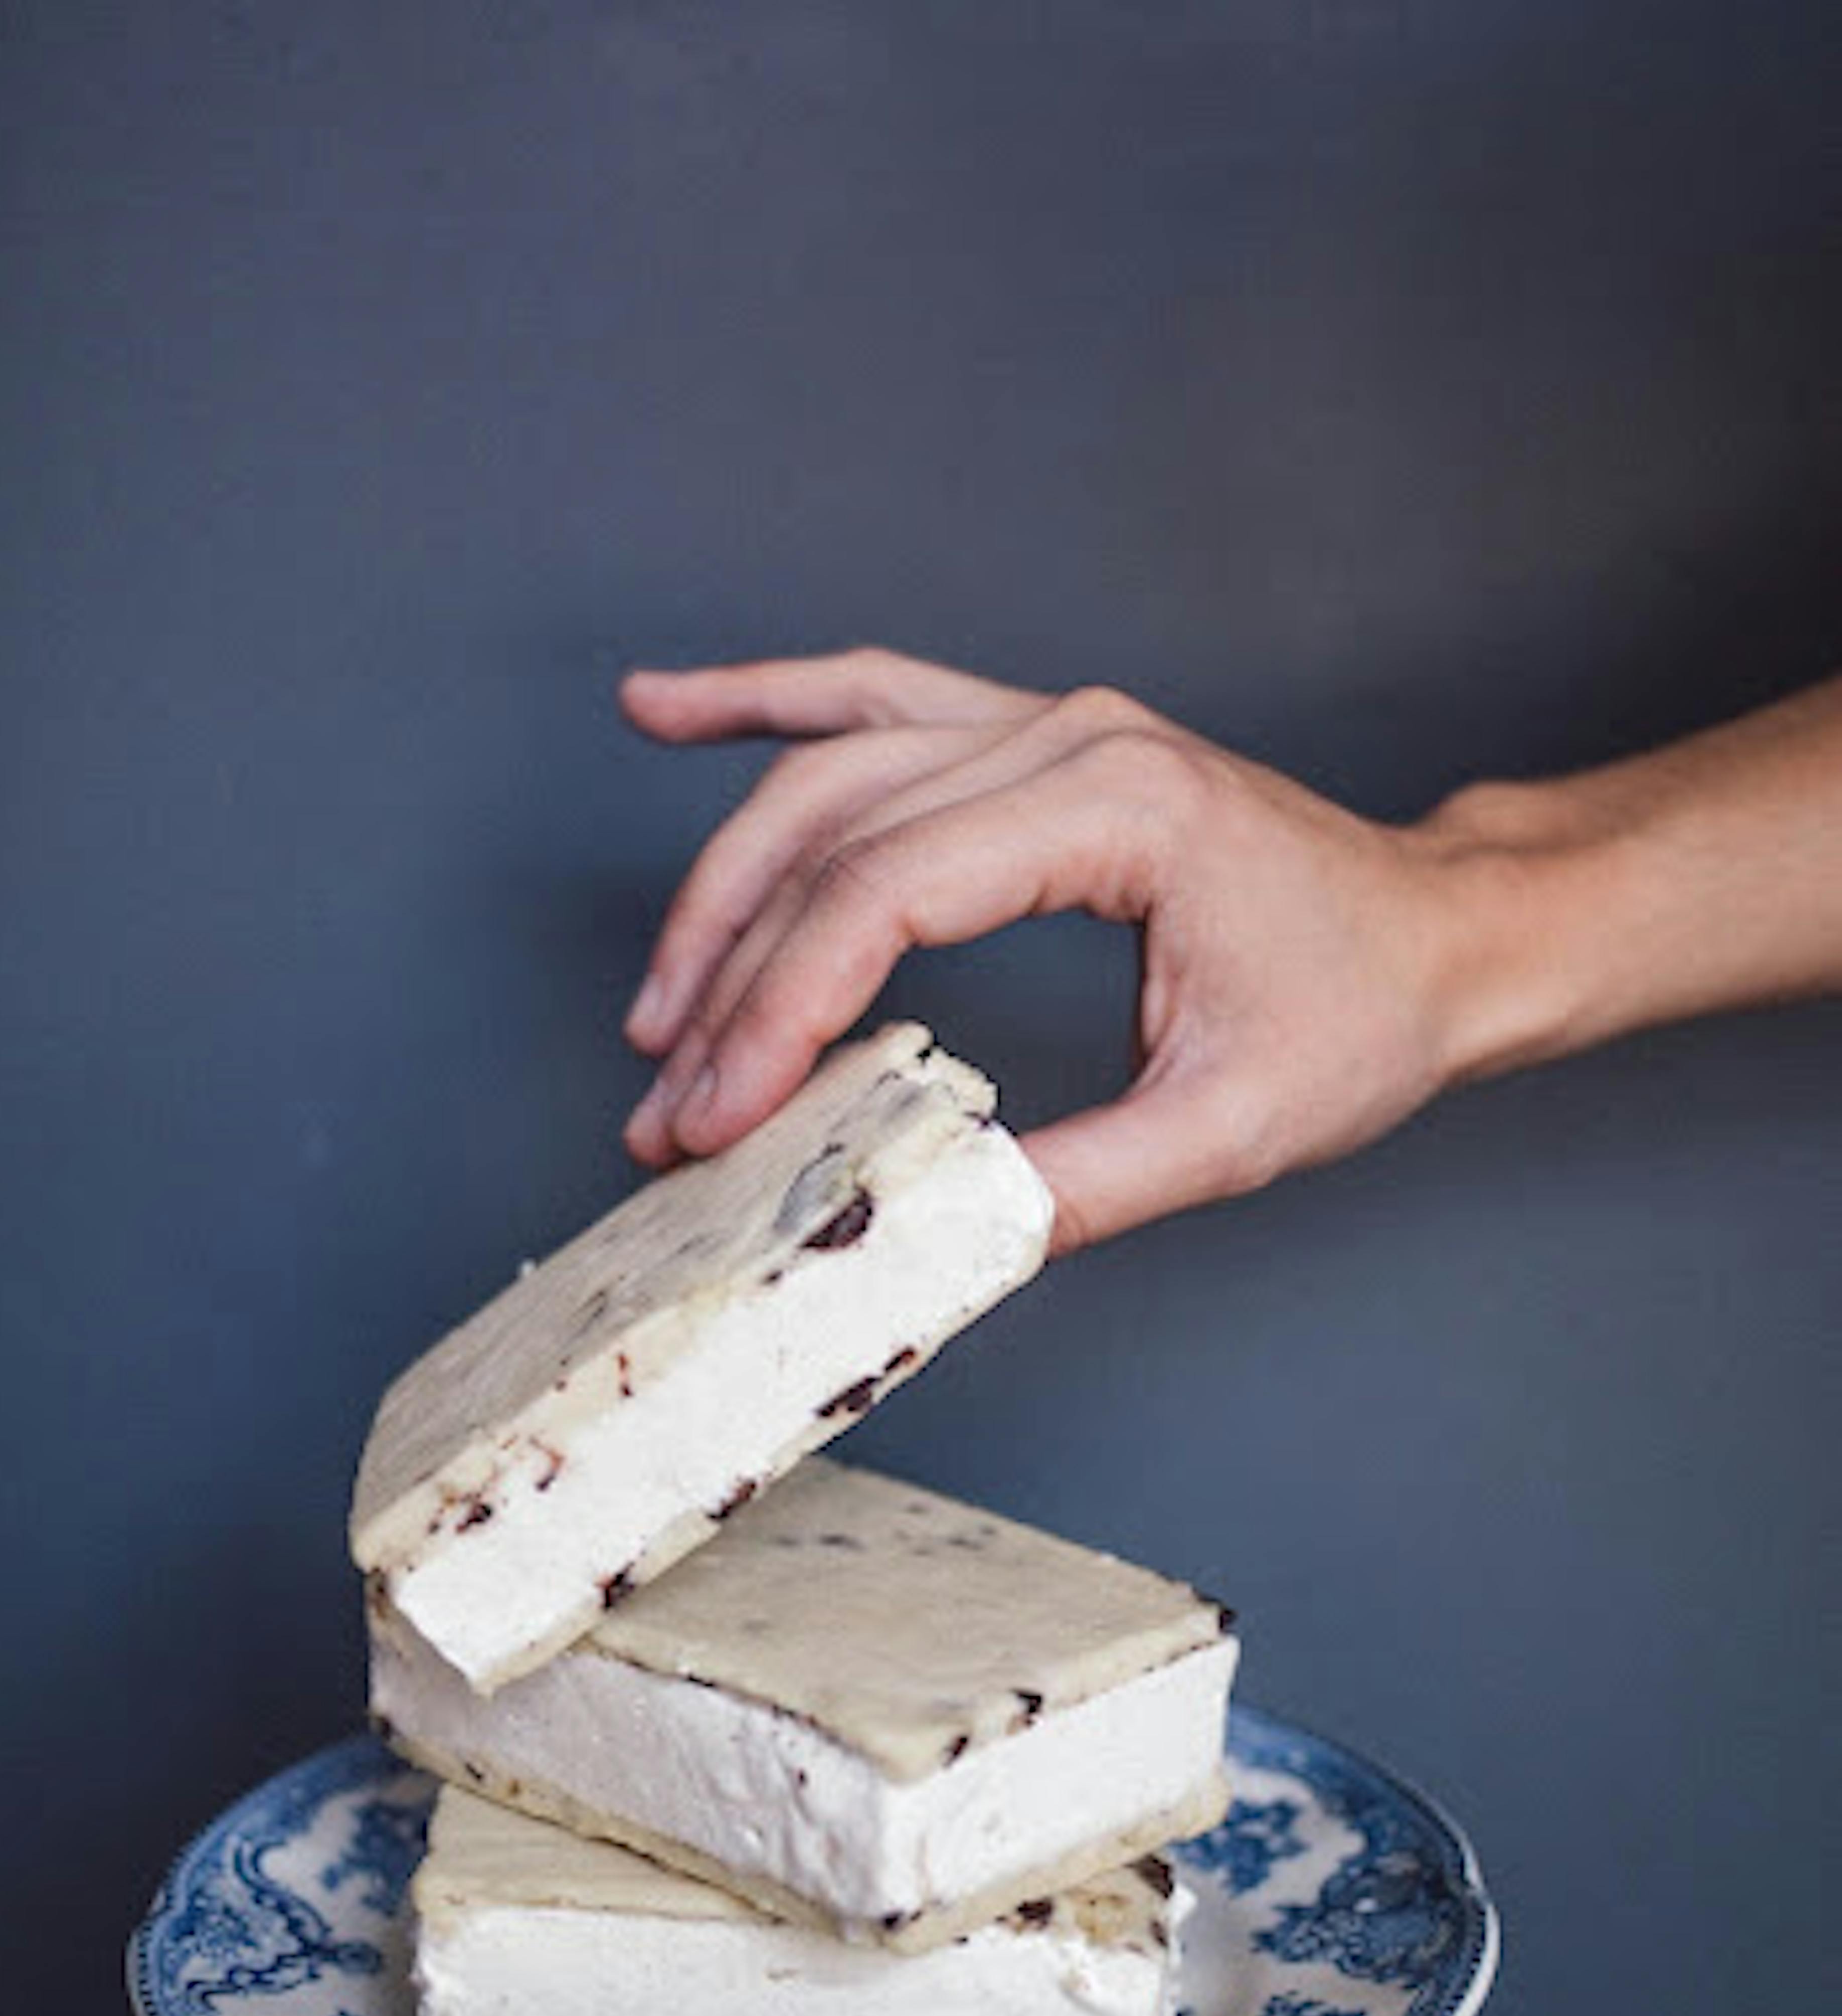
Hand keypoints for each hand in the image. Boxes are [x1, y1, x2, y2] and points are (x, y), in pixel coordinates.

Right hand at [618, 648, 1486, 1251]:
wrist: (1442, 936)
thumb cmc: (1360, 1014)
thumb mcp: (1232, 1129)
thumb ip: (1078, 1185)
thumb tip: (926, 1236)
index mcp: (1121, 810)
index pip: (889, 895)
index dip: (780, 1012)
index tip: (717, 1116)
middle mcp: (1070, 737)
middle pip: (835, 836)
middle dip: (730, 980)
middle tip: (668, 1107)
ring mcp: (1045, 724)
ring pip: (829, 774)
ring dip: (723, 888)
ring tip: (654, 1006)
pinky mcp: (1030, 741)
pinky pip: (869, 698)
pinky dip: (761, 702)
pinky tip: (664, 706)